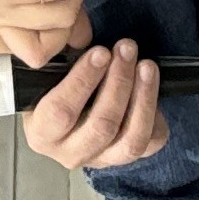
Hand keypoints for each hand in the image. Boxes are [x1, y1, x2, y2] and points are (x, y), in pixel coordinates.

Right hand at [20, 41, 169, 172]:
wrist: (65, 113)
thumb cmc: (53, 87)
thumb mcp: (47, 74)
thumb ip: (60, 62)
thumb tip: (82, 38)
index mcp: (42, 133)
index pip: (61, 112)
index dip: (83, 80)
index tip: (101, 51)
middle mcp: (70, 153)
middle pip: (102, 126)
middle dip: (119, 83)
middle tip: (127, 48)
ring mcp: (101, 161)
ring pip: (131, 140)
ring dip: (143, 98)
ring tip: (147, 65)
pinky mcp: (126, 158)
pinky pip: (150, 143)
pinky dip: (156, 115)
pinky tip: (152, 88)